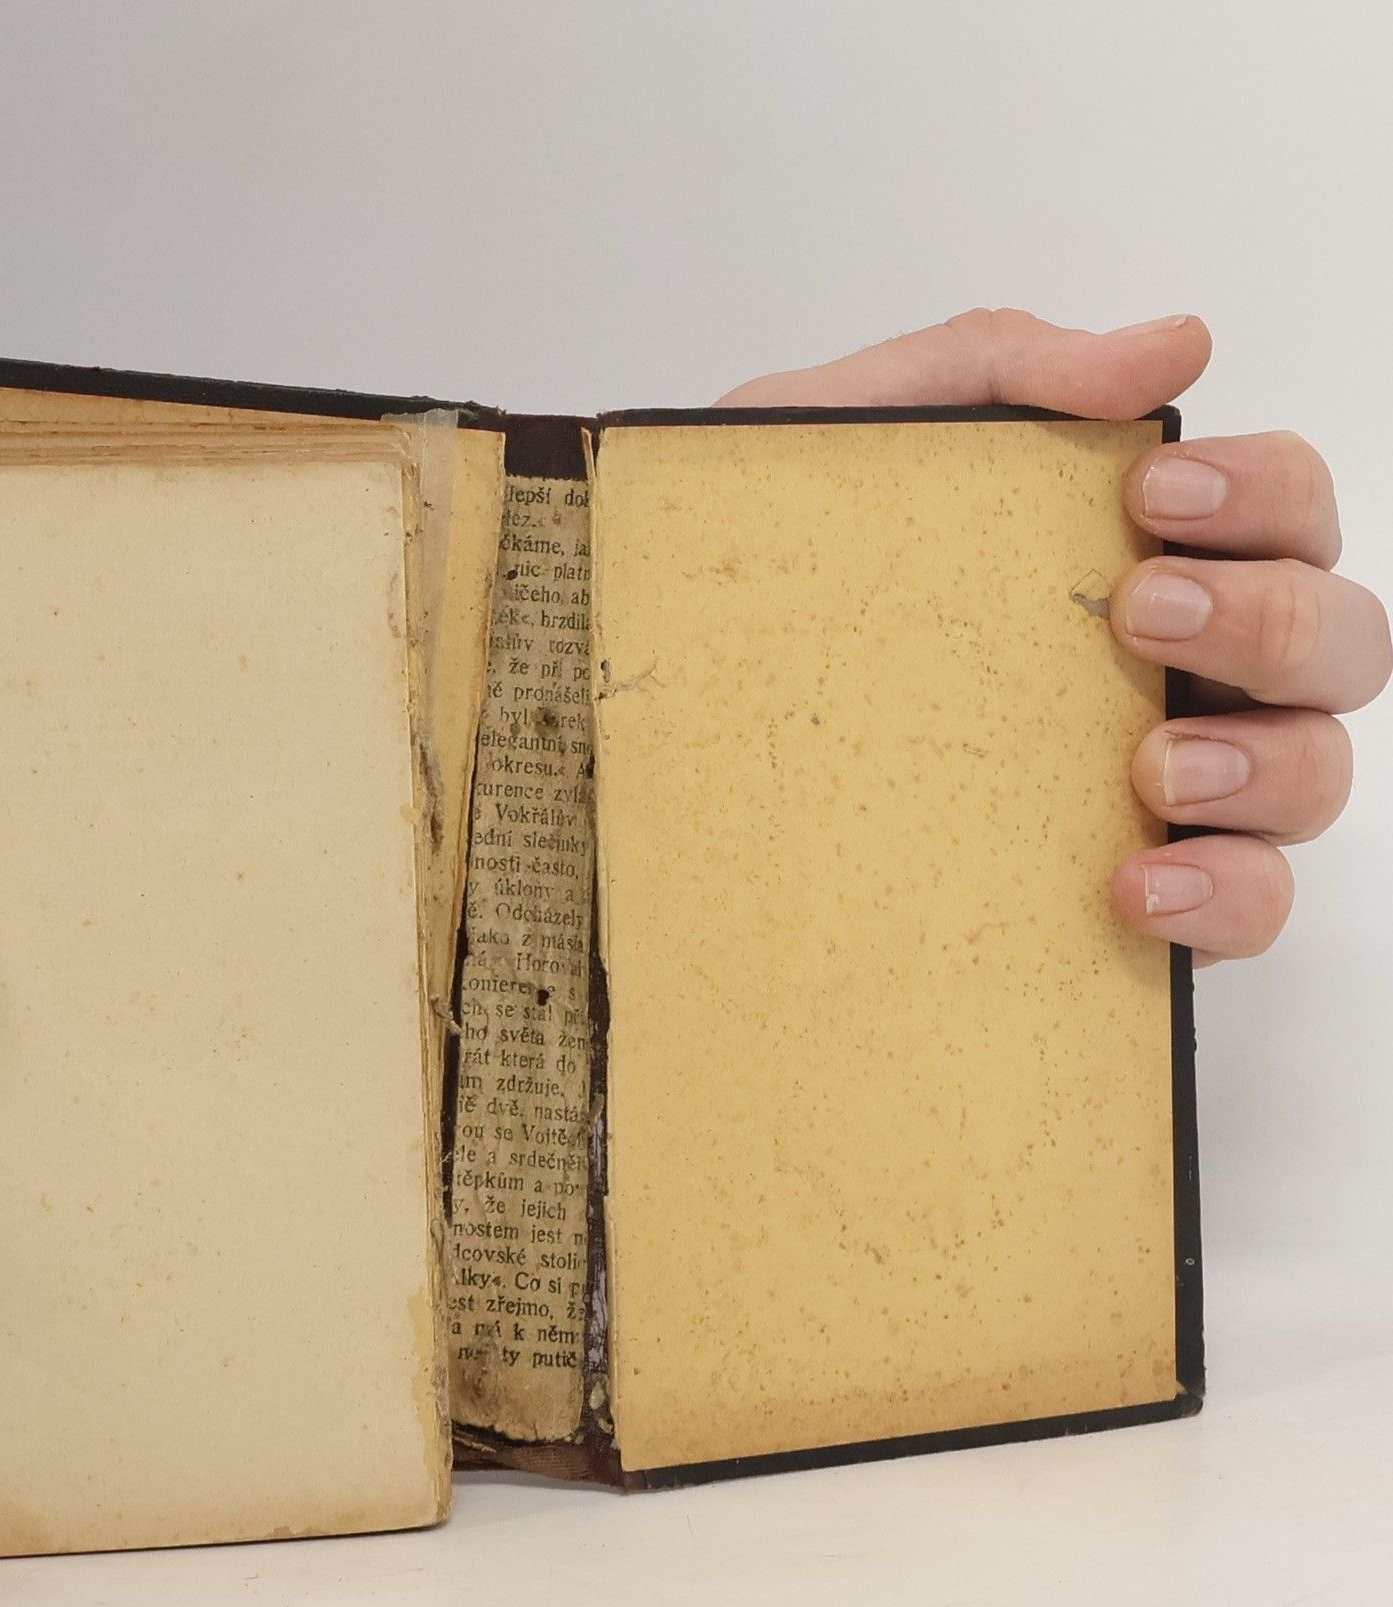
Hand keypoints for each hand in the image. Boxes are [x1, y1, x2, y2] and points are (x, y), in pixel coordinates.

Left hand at [719, 309, 1389, 961]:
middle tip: (1139, 612)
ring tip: (1149, 769)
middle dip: (1271, 616)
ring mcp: (1161, 793)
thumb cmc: (757, 578)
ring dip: (1264, 762)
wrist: (637, 726)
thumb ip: (995, 369)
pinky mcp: (1127, 901)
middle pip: (1335, 638)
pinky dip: (1224, 892)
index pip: (1283, 505)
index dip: (1265, 489)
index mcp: (1135, 557)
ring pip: (1316, 774)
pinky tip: (1133, 884)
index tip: (1152, 492)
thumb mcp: (835, 438)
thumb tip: (1173, 344)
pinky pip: (1245, 907)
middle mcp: (1173, 673)